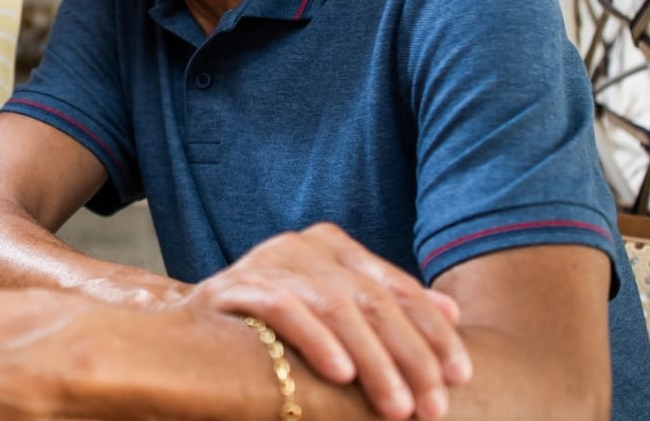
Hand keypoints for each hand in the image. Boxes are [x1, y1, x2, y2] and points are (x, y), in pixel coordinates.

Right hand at [184, 222, 470, 419]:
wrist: (189, 336)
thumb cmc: (273, 331)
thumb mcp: (337, 314)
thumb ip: (388, 309)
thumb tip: (452, 312)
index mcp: (333, 245)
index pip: (398, 287)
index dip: (434, 333)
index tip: (460, 376)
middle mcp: (303, 245)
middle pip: (373, 301)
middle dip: (410, 358)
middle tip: (433, 407)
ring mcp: (268, 260)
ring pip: (337, 308)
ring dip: (374, 362)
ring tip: (397, 406)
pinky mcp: (236, 285)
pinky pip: (285, 310)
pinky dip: (317, 341)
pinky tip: (342, 374)